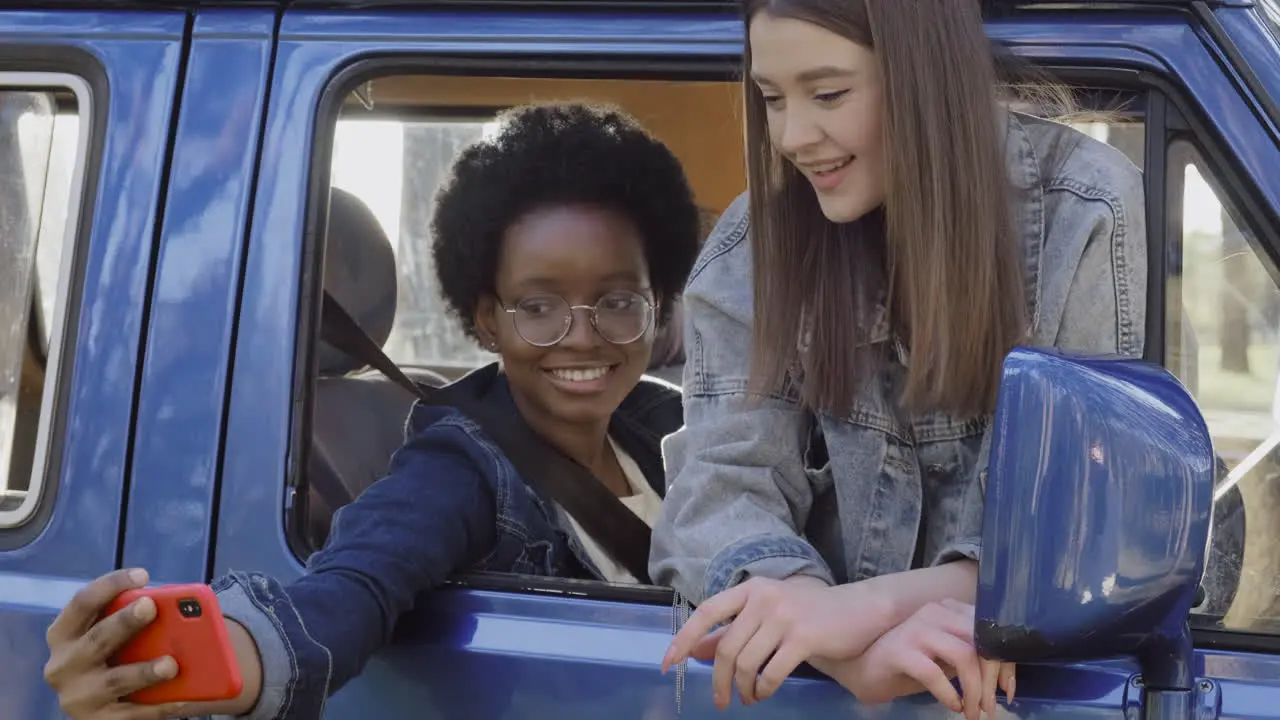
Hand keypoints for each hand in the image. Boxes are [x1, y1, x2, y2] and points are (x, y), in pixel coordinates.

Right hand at [44, 568, 187, 718]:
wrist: (98, 703)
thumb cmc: (114, 653)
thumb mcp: (112, 635)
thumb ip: (131, 619)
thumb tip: (176, 607)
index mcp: (63, 634)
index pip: (82, 602)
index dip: (110, 585)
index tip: (142, 574)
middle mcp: (62, 665)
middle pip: (96, 639)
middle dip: (123, 622)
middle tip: (151, 606)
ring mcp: (76, 697)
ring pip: (114, 681)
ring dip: (144, 671)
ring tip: (172, 664)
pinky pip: (131, 714)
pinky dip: (158, 706)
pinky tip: (181, 698)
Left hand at [661, 575, 892, 708]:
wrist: (859, 610)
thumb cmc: (809, 614)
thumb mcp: (767, 615)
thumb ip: (732, 631)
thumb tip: (695, 652)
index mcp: (750, 589)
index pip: (706, 612)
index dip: (683, 639)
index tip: (668, 663)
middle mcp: (764, 598)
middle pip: (725, 648)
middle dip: (718, 681)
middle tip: (720, 701)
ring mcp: (783, 616)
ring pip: (746, 663)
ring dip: (742, 688)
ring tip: (748, 699)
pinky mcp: (803, 637)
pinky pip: (771, 672)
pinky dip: (764, 689)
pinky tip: (764, 694)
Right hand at [812, 598, 1015, 719]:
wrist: (860, 668)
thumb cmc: (906, 664)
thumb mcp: (944, 658)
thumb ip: (970, 657)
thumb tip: (1003, 675)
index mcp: (948, 610)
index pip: (990, 631)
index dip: (1005, 663)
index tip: (1007, 691)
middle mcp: (934, 613)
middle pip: (981, 643)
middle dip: (992, 679)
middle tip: (990, 708)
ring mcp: (916, 629)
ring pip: (964, 656)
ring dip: (974, 690)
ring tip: (972, 712)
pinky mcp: (900, 651)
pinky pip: (935, 673)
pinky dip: (950, 693)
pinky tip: (952, 706)